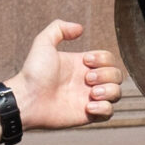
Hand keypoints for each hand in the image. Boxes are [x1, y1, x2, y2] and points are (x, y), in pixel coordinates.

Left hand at [4, 20, 124, 130]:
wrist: (27, 100)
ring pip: (117, 94)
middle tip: (86, 79)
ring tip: (91, 94)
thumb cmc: (33, 73)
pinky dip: (104, 108)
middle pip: (117, 75)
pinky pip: (109, 113)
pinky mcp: (88, 115)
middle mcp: (88, 82)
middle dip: (106, 75)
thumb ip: (59, 28)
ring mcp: (89, 99)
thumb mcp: (43, 43)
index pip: (108, 59)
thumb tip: (79, 28)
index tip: (85, 61)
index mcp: (82, 65)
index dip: (103, 59)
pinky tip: (88, 106)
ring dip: (109, 91)